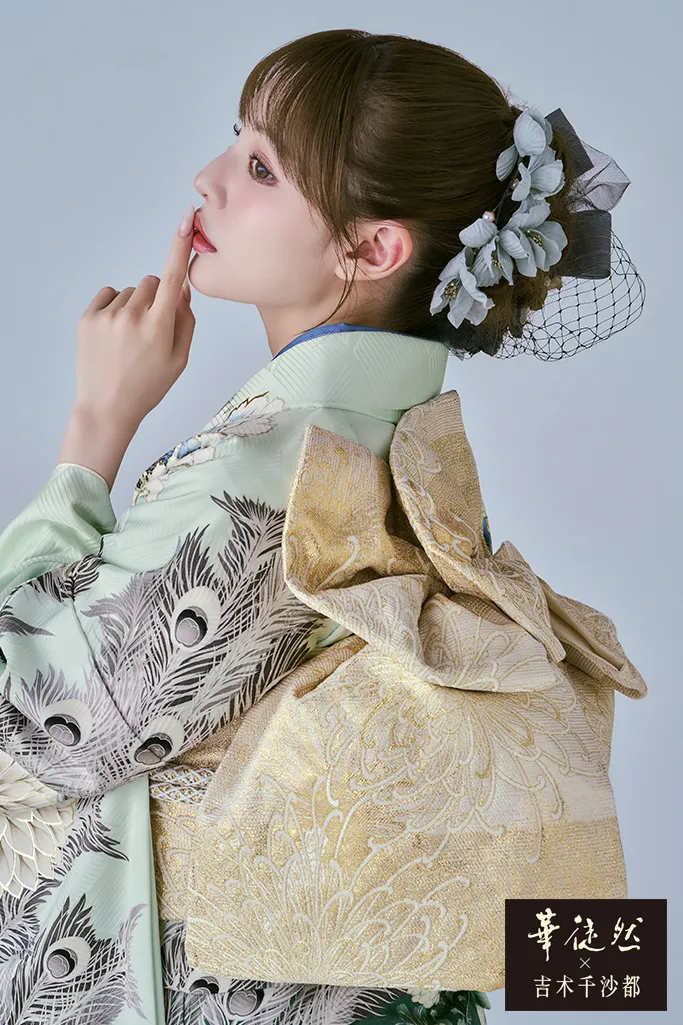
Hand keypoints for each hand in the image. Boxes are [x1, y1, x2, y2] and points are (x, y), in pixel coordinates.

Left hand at [73, 207, 196, 429]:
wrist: (107, 407)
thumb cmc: (148, 386)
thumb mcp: (179, 360)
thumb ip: (185, 321)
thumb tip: (181, 289)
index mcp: (160, 327)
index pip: (173, 277)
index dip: (180, 246)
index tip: (186, 218)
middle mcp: (133, 316)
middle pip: (151, 283)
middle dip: (156, 297)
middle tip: (151, 329)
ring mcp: (108, 316)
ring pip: (130, 292)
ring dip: (134, 306)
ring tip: (129, 339)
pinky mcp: (88, 318)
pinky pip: (108, 295)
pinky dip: (114, 307)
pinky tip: (115, 332)